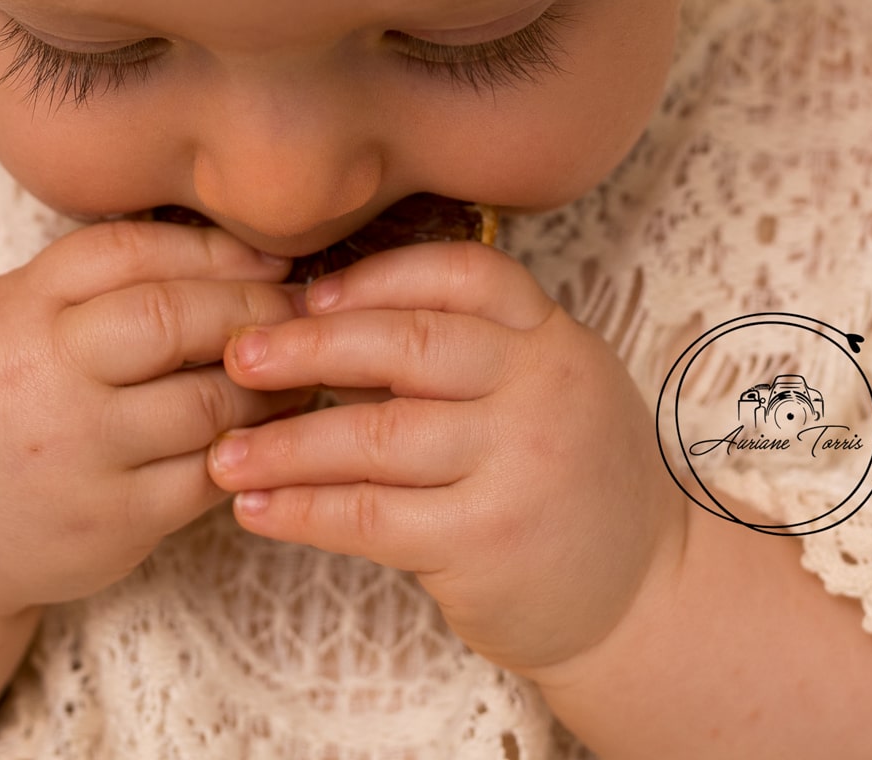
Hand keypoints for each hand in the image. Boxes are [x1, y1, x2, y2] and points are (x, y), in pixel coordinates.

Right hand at [0, 221, 316, 624]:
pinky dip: (251, 446)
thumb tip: (202, 245)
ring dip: (268, 381)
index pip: (128, 252)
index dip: (211, 247)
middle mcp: (45, 381)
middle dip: (253, 305)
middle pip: (174, 318)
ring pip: (208, 400)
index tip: (265, 252)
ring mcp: (81, 457)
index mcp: (14, 314)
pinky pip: (207, 473)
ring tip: (299, 366)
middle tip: (298, 305)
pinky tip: (271, 428)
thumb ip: (71, 281)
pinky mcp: (115, 523)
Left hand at [206, 241, 687, 680]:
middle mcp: (544, 388)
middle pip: (407, 344)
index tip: (308, 294)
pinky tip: (257, 510)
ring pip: (376, 435)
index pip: (463, 275)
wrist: (646, 597)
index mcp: (555, 339)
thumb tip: (330, 320)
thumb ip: (476, 352)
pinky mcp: (487, 540)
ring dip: (285, 443)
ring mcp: (519, 464)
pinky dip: (303, 511)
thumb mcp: (554, 391)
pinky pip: (372, 516)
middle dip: (308, 347)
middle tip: (236, 356)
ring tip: (225, 453)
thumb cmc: (572, 485)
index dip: (376, 278)